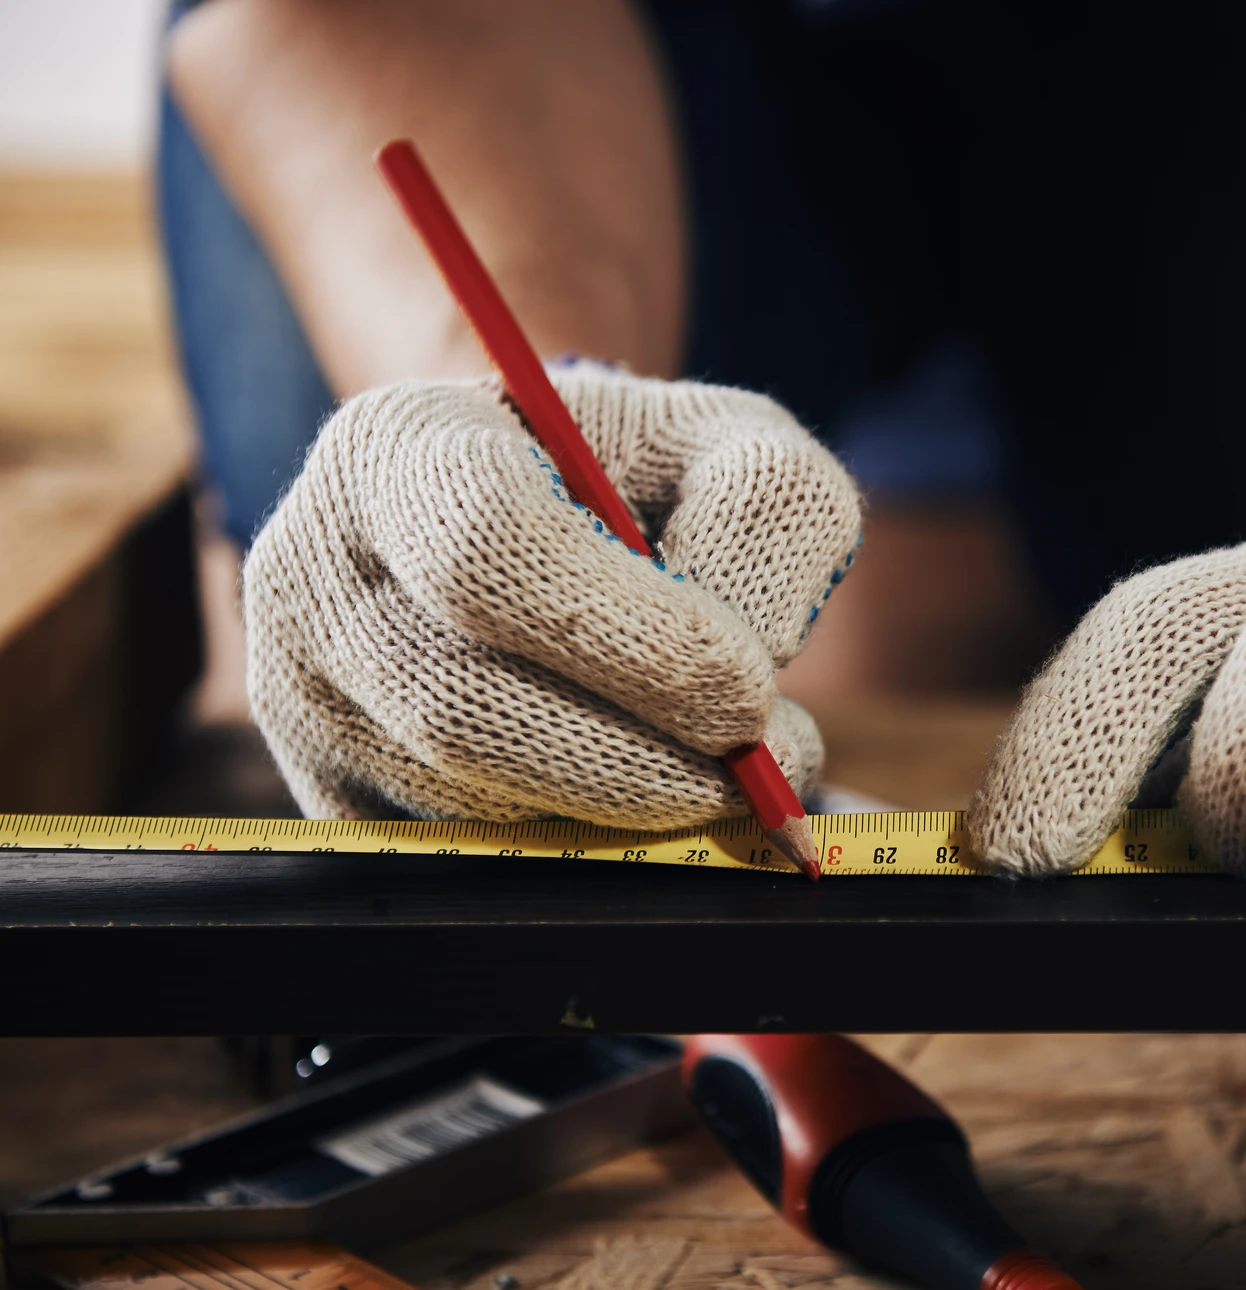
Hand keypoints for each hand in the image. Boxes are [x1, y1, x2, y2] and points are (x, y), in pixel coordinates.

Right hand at [244, 363, 861, 826]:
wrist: (525, 516)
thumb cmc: (633, 478)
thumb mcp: (720, 441)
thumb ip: (769, 507)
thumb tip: (749, 663)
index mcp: (398, 448)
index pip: (483, 549)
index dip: (631, 640)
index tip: (749, 689)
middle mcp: (311, 572)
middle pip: (459, 708)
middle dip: (639, 761)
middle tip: (761, 770)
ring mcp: (298, 699)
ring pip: (465, 805)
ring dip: (623, 813)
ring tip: (721, 771)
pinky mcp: (325, 798)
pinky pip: (458, 863)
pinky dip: (578, 850)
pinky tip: (642, 798)